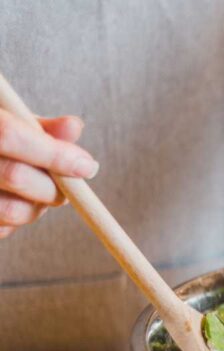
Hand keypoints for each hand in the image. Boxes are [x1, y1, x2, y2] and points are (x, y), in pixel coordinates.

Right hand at [0, 111, 96, 238]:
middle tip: (69, 188)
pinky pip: (0, 230)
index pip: (10, 136)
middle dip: (53, 187)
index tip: (88, 166)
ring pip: (9, 210)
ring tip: (41, 195)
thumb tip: (74, 127)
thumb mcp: (5, 119)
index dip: (54, 153)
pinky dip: (14, 223)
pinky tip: (14, 204)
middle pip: (15, 176)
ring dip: (38, 208)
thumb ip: (36, 126)